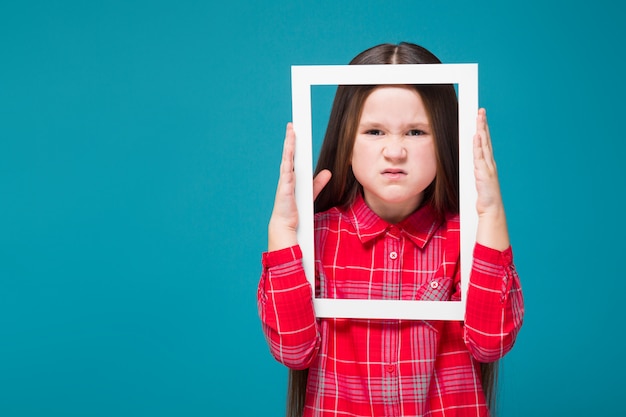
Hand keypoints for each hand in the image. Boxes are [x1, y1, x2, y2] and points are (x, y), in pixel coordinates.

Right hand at [268, 123, 331, 250]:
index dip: (295, 144)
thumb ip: (318, 182)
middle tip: (292, 125)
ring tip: (291, 129)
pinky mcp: (285, 184)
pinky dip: (288, 157)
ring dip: (289, 143)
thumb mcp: (311, 193)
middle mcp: (287, 175)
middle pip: (289, 153)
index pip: (294, 157)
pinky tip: (290, 147)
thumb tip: (328, 172)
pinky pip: (286, 168)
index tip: (297, 132)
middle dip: (291, 138)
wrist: (286, 224)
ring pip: (287, 157)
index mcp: (293, 177)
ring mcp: (285, 179)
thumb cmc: (295, 210)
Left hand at [473, 108, 509, 249]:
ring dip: (481, 130)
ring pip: (483, 144)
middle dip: (483, 124)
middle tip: (480, 110)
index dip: (482, 130)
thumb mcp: (478, 181)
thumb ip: (475, 171)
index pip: (484, 143)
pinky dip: (478, 145)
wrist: (491, 210)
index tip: (479, 118)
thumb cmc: (484, 198)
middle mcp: (489, 163)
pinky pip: (480, 156)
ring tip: (479, 117)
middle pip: (485, 139)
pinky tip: (477, 135)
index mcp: (486, 164)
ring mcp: (487, 167)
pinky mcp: (483, 172)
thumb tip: (470, 164)